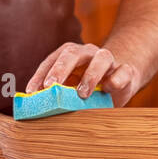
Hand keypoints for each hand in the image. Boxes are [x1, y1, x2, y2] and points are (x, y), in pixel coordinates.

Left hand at [24, 43, 142, 107]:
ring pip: (101, 58)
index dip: (40, 74)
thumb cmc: (88, 87)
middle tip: (51, 86)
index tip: (32, 91)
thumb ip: (56, 94)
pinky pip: (123, 71)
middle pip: (72, 53)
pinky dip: (116, 79)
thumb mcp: (70, 90)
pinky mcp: (126, 71)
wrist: (120, 81)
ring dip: (90, 75)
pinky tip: (109, 88)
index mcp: (70, 54)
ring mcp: (108, 60)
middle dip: (60, 69)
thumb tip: (36, 105)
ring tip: (82, 93)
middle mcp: (88, 53)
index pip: (52, 60)